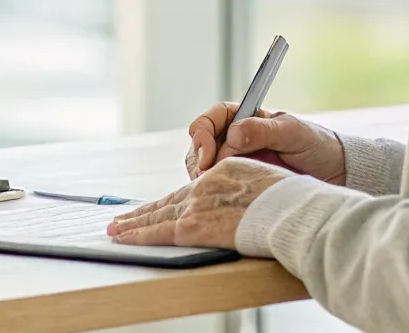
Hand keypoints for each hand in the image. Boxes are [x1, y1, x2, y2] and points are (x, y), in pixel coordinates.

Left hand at [108, 157, 290, 248]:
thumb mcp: (270, 185)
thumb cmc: (292, 202)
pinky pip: (157, 231)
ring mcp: (197, 204)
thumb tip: (247, 205)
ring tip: (116, 229)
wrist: (292, 210)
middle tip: (122, 218)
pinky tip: (123, 237)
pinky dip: (137, 234)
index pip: (192, 188)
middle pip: (168, 201)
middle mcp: (206, 184)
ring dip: (133, 223)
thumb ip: (250, 192)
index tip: (159, 206)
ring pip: (156, 214)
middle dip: (143, 211)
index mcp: (225, 172)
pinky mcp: (193, 226)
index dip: (172, 200)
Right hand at [185, 102, 345, 183]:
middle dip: (199, 157)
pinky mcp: (241, 185)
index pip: (214, 118)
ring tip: (213, 187)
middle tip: (207, 174)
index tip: (207, 151)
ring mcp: (237, 163)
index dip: (203, 132)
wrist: (338, 174)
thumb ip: (263, 131)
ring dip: (203, 176)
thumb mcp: (293, 133)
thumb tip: (233, 135)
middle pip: (201, 143)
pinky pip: (216, 187)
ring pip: (204, 166)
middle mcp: (236, 140)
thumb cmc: (318, 146)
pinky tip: (220, 198)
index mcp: (247, 119)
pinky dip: (212, 191)